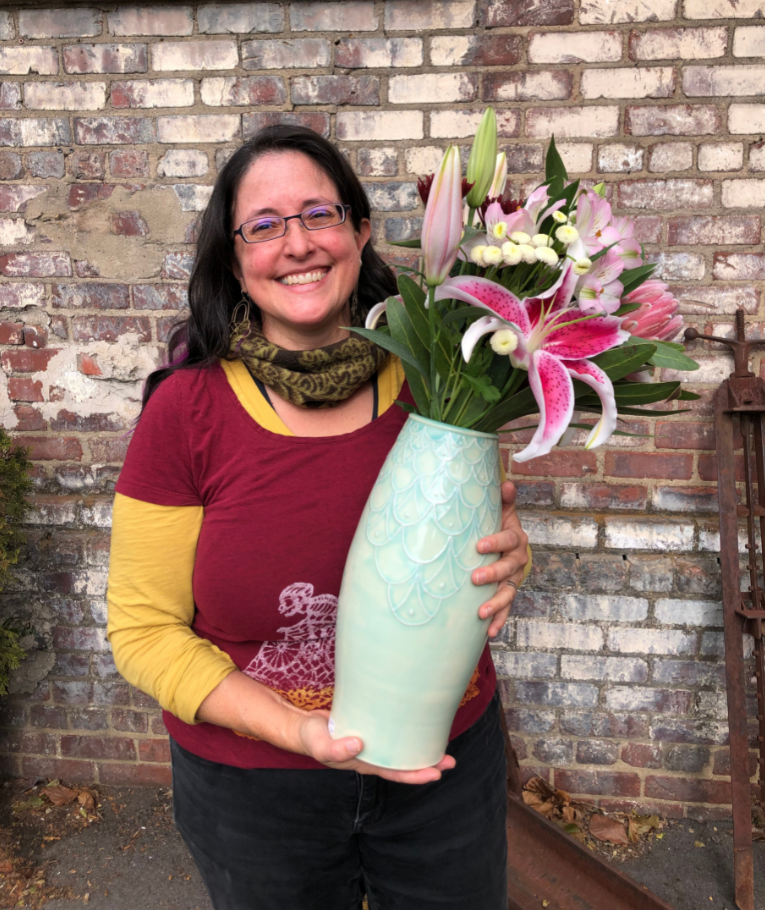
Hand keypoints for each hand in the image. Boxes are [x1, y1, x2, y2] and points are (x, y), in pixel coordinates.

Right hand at [297, 710, 455, 783]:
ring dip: (420, 745)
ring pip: (400, 746)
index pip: (394, 772)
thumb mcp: (320, 744)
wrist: (302, 726)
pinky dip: (405, 729)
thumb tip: (359, 745)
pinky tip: (416, 721)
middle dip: (427, 763)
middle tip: (450, 760)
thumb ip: (335, 749)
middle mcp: (372, 753)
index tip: (436, 774)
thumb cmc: (311, 738)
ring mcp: (372, 739)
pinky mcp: (369, 723)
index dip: (415, 774)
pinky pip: (392, 729)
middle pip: (403, 761)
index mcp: (364, 762)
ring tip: (441, 742)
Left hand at [472, 480, 528, 638]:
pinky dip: (499, 621)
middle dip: (492, 574)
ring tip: (482, 614)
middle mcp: (518, 559)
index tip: (479, 546)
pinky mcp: (508, 592)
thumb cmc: (497, 523)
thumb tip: (506, 483)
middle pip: (508, 568)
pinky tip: (489, 633)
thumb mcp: (502, 510)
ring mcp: (513, 578)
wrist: (507, 542)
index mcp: (515, 538)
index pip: (506, 540)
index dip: (494, 542)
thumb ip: (504, 499)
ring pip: (508, 592)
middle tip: (475, 579)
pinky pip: (506, 608)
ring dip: (497, 604)